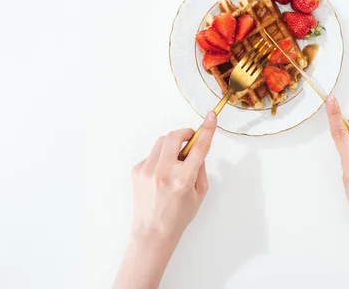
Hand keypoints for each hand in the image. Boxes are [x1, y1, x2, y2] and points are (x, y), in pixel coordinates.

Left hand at [131, 114, 215, 240]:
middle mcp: (164, 171)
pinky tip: (161, 175)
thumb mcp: (199, 194)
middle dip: (184, 133)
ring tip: (175, 162)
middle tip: (189, 139)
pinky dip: (160, 159)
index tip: (211, 116)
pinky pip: (152, 155)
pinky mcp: (137, 171)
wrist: (152, 232)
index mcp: (184, 179)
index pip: (199, 148)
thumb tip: (196, 151)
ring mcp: (148, 170)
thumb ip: (200, 169)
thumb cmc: (178, 216)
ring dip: (172, 146)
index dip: (207, 130)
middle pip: (174, 136)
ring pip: (162, 142)